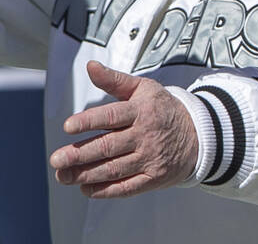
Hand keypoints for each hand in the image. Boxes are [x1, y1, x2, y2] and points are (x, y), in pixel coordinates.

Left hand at [49, 60, 197, 198]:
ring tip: (64, 176)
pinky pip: (127, 187)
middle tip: (57, 159)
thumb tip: (91, 66)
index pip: (111, 116)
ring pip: (114, 169)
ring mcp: (150, 159)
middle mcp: (144, 136)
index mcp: (140, 110)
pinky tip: (86, 189)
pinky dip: (106, 190)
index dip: (88, 122)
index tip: (68, 126)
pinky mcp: (154, 178)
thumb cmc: (163, 109)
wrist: (199, 135)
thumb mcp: (143, 88)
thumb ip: (114, 79)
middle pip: (108, 146)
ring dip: (87, 174)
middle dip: (80, 155)